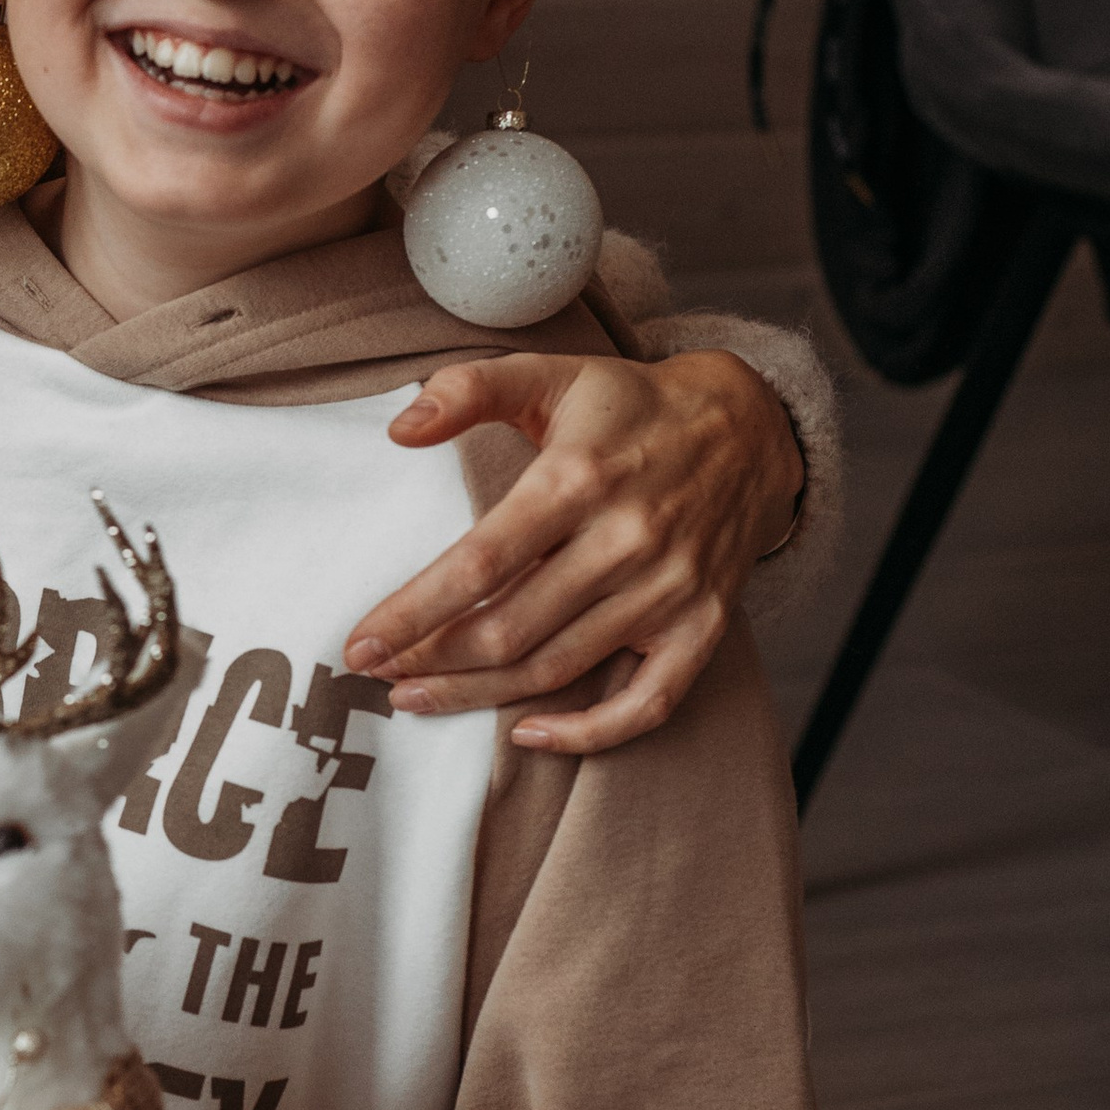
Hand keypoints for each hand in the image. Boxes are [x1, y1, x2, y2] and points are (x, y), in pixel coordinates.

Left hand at [345, 348, 804, 756]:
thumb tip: (399, 429)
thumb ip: (469, 390)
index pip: (479, 563)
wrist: (749, 429)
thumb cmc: (631, 407)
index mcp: (578, 479)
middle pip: (509, 630)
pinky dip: (588, 734)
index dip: (413, 612)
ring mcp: (669, 591)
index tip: (360, 643)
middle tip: (376, 674)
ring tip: (417, 697)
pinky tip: (527, 734)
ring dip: (478, 696)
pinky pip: (647, 704)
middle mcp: (626, 541)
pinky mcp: (702, 626)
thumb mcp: (551, 375)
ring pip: (556, 669)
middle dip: (431, 660)